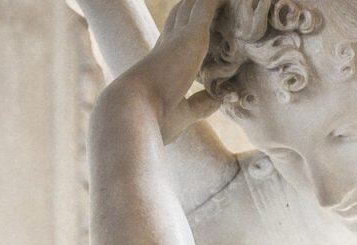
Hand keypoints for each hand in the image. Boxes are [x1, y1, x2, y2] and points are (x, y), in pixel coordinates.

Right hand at [108, 0, 222, 142]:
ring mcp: (181, 38)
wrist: (134, 110)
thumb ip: (203, 103)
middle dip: (196, 7)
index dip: (183, 28)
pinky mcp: (194, 35)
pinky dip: (218, 0)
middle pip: (183, 16)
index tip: (195, 23)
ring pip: (195, 7)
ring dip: (208, 2)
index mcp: (162, 63)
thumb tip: (222, 99)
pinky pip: (208, 6)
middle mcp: (169, 45)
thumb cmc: (154, 120)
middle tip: (213, 2)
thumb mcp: (184, 113)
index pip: (173, 38)